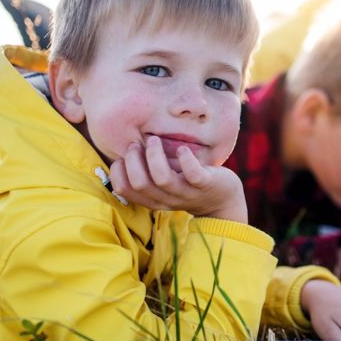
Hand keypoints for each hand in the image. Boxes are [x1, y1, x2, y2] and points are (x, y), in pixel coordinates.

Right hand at [109, 136, 247, 222]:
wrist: (223, 200)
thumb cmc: (188, 184)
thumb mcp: (165, 182)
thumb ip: (148, 172)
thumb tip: (124, 148)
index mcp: (153, 198)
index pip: (124, 190)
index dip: (117, 172)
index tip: (122, 157)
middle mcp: (167, 198)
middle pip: (140, 184)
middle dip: (133, 160)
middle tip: (137, 144)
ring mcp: (187, 192)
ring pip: (162, 179)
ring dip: (154, 156)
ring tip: (154, 140)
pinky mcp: (206, 185)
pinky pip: (193, 175)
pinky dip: (185, 160)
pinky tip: (182, 149)